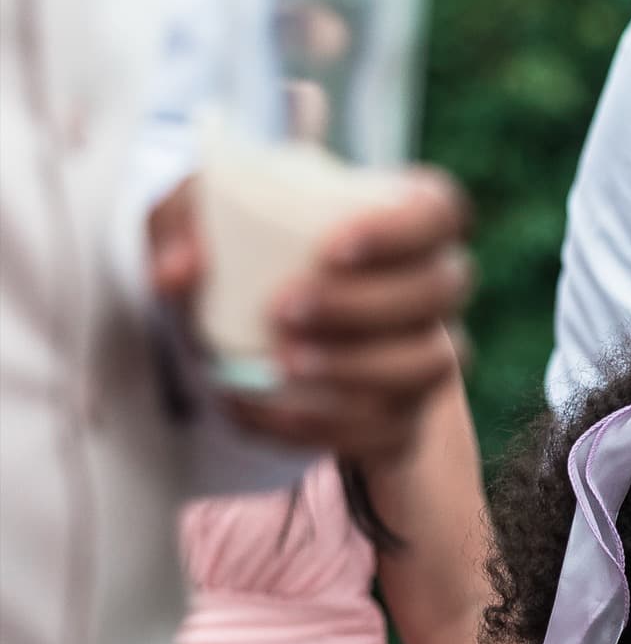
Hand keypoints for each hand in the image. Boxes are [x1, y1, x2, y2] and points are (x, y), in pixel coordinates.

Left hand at [150, 167, 472, 466]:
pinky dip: (325, 427)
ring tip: (284, 366)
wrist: (261, 339)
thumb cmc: (247, 256)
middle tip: (283, 310)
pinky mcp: (405, 419)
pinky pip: (388, 432)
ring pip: (428, 366)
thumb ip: (181, 225)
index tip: (331, 249)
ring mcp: (428, 358)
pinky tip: (268, 411)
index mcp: (403, 220)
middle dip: (364, 304)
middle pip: (438, 290)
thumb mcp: (205, 222)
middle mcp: (433, 289)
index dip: (401, 229)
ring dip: (357, 368)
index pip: (439, 211)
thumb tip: (178, 273)